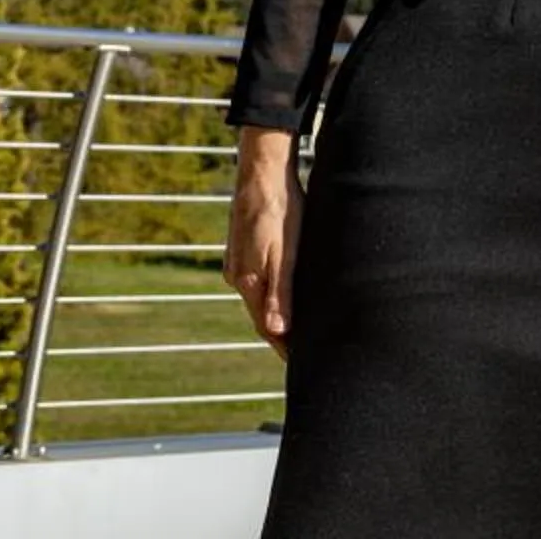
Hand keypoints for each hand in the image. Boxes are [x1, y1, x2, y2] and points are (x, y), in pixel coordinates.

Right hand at [224, 129, 303, 360]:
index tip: (300, 364)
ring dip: (276, 314)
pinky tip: (283, 294)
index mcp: (249, 281)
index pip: (266, 326)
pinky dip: (272, 294)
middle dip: (279, 335)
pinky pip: (259, 280)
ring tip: (295, 331)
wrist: (261, 175)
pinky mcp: (245, 250)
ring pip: (260, 297)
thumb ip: (281, 292)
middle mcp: (239, 276)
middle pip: (261, 315)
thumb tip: (278, 331)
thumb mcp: (287, 253)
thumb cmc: (281, 212)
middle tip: (302, 355)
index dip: (284, 346)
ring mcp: (239, 263)